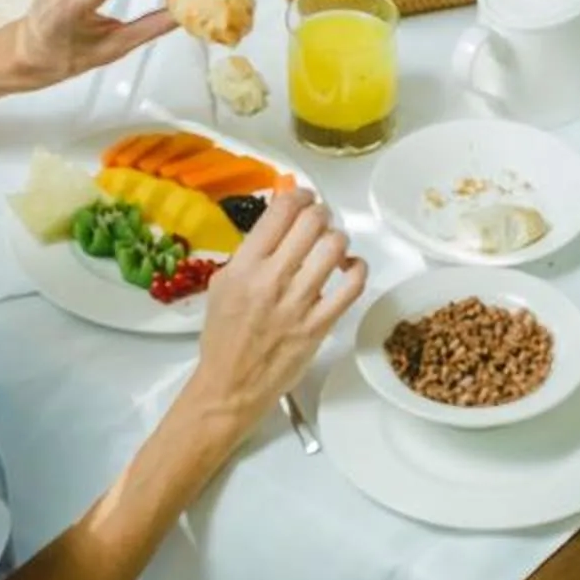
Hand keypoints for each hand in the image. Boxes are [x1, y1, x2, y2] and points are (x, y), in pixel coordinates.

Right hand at [187, 192, 363, 425]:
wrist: (231, 384)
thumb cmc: (224, 335)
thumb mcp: (223, 284)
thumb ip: (250, 252)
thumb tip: (278, 220)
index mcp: (244, 267)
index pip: (281, 212)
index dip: (299, 195)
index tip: (303, 196)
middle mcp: (272, 280)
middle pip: (312, 222)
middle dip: (320, 212)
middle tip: (319, 218)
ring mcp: (298, 303)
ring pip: (334, 247)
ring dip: (337, 238)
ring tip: (331, 243)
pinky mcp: (320, 325)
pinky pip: (351, 286)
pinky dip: (357, 268)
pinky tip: (349, 267)